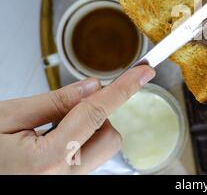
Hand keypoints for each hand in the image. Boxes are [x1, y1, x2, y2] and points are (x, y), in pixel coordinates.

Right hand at [0, 66, 153, 173]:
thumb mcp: (8, 117)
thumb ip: (55, 102)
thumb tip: (93, 86)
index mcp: (47, 159)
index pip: (96, 113)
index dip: (123, 88)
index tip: (144, 72)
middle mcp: (65, 177)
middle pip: (109, 135)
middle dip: (96, 115)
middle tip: (62, 110)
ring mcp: (69, 183)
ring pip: (104, 145)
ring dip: (88, 129)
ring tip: (48, 130)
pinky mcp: (69, 182)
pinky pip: (91, 156)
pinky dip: (81, 140)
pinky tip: (51, 142)